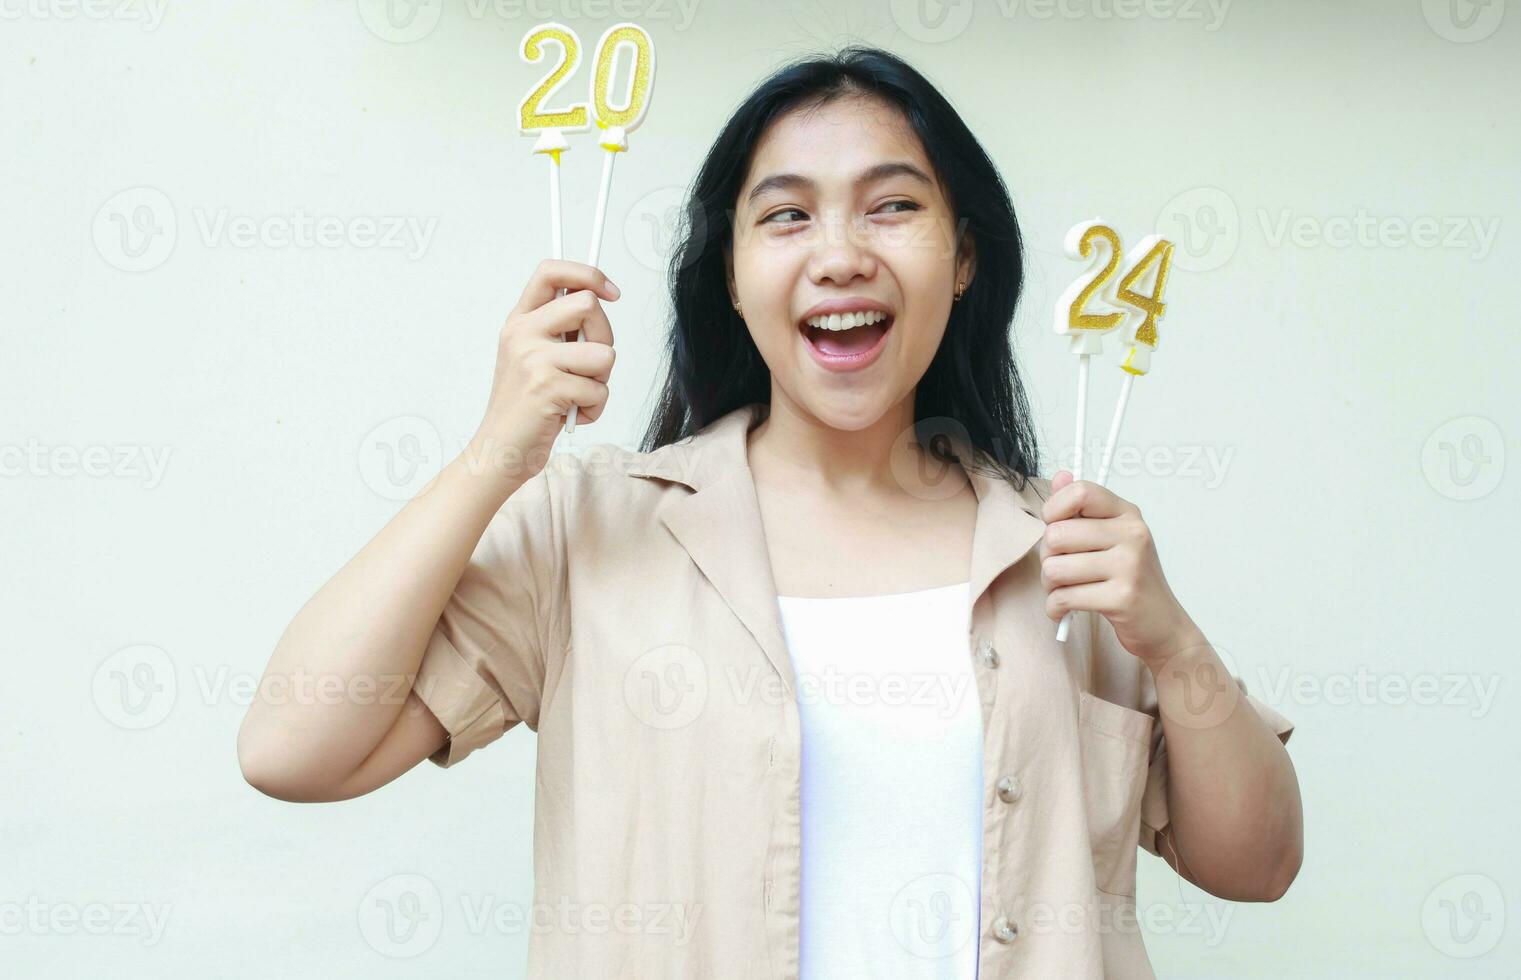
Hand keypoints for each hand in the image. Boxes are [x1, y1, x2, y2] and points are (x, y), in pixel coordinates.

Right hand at [468, 259, 619, 480]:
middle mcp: (522, 332)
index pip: (551, 270)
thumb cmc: (527, 407)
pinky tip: (570, 415)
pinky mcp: (547, 387)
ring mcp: (533, 358)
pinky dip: (594, 408)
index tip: (611, 293)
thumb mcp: (534, 357)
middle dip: (604, 337)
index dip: (589, 274)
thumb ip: (559, 329)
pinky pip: (599, 390)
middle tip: (590, 365)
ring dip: (601, 379)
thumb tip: (599, 299)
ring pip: (604, 352)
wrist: (501, 449)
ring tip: (577, 394)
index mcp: (519, 320)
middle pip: (588, 305)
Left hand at [1039, 470, 1198, 666]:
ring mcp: (1129, 566)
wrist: (1163, 625)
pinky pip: (1063, 598)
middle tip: (1059, 570)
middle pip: (1057, 535)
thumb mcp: (1111, 537)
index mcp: (1127, 514)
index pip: (1080, 492)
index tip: (1054, 526)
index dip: (1053, 509)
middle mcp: (1132, 534)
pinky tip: (1064, 609)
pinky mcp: (1121, 598)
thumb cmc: (1129, 579)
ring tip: (1064, 590)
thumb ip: (1082, 509)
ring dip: (1050, 586)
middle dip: (1046, 557)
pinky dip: (1055, 607)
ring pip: (1055, 569)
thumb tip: (1060, 475)